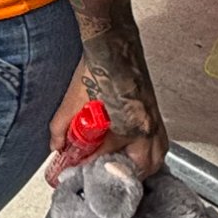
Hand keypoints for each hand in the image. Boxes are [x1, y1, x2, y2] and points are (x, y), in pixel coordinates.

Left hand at [48, 61, 166, 177]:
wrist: (113, 44)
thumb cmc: (97, 67)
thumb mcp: (72, 100)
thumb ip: (61, 127)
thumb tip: (57, 145)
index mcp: (128, 126)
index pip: (107, 157)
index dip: (90, 164)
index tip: (79, 167)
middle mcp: (145, 125)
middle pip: (144, 165)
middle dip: (125, 173)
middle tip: (106, 172)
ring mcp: (153, 118)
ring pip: (157, 154)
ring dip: (142, 165)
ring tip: (121, 164)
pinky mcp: (155, 109)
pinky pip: (160, 140)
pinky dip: (150, 150)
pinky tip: (135, 148)